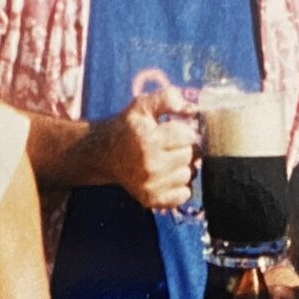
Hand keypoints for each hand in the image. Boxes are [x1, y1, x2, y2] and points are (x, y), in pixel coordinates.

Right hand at [97, 92, 199, 211]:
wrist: (104, 154)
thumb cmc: (128, 127)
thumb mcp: (143, 105)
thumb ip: (169, 99)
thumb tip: (193, 110)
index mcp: (148, 139)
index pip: (188, 136)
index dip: (184, 131)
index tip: (172, 131)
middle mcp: (149, 165)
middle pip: (191, 155)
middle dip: (185, 148)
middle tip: (171, 146)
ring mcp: (150, 185)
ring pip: (189, 175)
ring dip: (183, 167)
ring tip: (168, 160)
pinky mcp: (151, 200)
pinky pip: (184, 195)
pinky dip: (181, 186)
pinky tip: (168, 176)